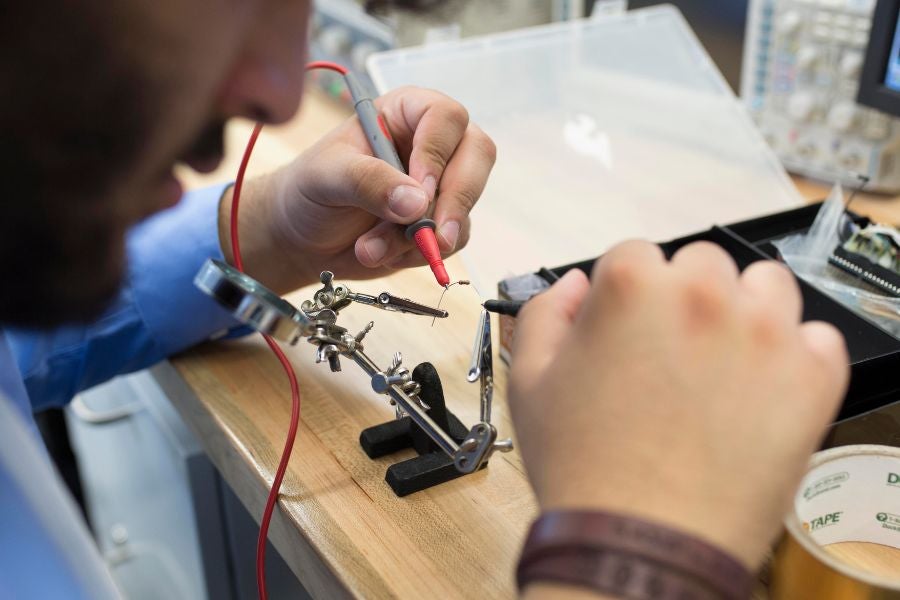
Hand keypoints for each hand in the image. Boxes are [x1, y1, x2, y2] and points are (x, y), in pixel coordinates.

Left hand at [221, 86, 495, 291]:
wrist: (301, 237)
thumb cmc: (308, 190)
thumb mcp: (326, 177)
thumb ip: (369, 181)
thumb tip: (417, 203)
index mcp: (406, 112)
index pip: (445, 118)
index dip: (437, 153)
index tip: (420, 188)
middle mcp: (432, 143)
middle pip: (477, 156)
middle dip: (454, 200)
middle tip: (431, 235)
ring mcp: (440, 184)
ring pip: (465, 206)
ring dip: (420, 237)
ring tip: (369, 248)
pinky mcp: (440, 222)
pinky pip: (451, 240)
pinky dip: (417, 254)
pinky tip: (380, 252)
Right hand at [509, 240, 848, 569]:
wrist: (642, 543)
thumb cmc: (585, 468)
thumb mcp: (529, 380)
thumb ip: (545, 312)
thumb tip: (577, 283)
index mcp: (633, 287)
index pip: (634, 255)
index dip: (624, 297)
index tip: (626, 332)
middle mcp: (704, 296)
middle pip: (701, 264)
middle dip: (684, 299)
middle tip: (670, 357)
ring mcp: (766, 334)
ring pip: (765, 286)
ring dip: (744, 312)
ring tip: (718, 367)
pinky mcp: (812, 378)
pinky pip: (816, 339)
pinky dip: (793, 357)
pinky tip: (758, 392)